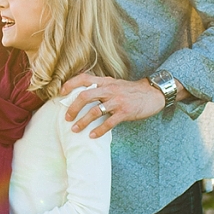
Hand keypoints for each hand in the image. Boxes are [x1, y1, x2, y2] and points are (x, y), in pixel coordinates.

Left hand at [61, 74, 177, 136]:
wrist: (153, 93)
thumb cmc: (131, 91)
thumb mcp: (115, 84)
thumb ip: (101, 86)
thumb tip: (83, 94)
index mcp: (105, 81)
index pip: (84, 78)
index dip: (71, 84)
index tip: (61, 93)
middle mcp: (109, 89)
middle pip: (85, 96)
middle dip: (73, 107)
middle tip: (66, 117)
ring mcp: (117, 101)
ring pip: (95, 111)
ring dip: (83, 121)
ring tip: (75, 129)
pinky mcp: (125, 112)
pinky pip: (109, 123)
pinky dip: (99, 130)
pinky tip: (92, 136)